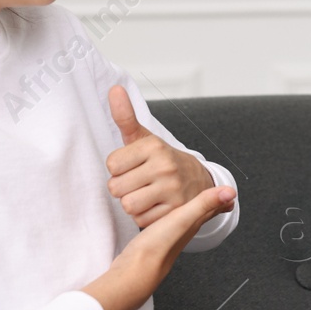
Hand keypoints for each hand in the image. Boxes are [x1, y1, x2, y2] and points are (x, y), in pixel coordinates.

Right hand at [86, 183, 237, 309]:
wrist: (134, 272)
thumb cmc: (158, 247)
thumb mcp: (183, 219)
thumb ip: (205, 204)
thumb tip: (231, 193)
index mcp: (193, 223)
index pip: (212, 209)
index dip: (222, 199)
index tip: (231, 192)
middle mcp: (184, 230)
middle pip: (201, 214)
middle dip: (210, 203)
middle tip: (219, 196)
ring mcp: (170, 236)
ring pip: (185, 218)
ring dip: (192, 209)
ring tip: (196, 202)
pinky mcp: (154, 239)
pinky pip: (168, 222)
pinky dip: (172, 214)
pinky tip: (167, 216)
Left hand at [106, 84, 216, 227]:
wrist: (199, 180)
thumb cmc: (161, 159)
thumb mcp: (144, 137)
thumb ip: (125, 116)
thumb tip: (114, 88)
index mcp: (154, 146)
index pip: (111, 164)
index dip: (118, 168)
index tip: (132, 166)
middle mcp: (165, 165)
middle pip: (116, 188)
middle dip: (122, 188)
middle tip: (138, 182)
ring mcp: (173, 189)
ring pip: (128, 205)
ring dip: (132, 204)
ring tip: (145, 194)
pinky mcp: (177, 211)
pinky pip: (141, 220)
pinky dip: (144, 217)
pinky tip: (155, 206)